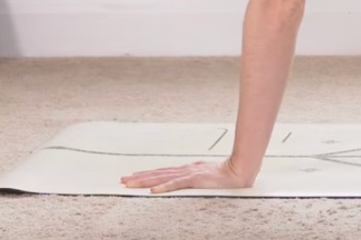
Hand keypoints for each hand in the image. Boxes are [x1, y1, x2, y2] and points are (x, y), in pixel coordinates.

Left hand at [120, 158, 255, 193]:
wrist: (239, 171)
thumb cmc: (225, 175)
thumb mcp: (205, 176)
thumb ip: (193, 178)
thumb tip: (182, 181)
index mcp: (186, 170)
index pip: (161, 173)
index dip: (145, 175)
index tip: (131, 177)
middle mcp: (184, 170)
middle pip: (157, 174)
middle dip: (138, 178)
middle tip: (122, 180)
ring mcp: (189, 174)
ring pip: (161, 178)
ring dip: (144, 181)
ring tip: (129, 184)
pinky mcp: (195, 179)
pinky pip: (177, 184)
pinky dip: (164, 187)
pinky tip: (153, 191)